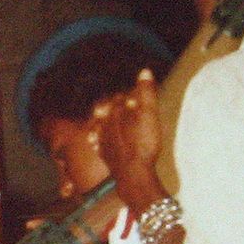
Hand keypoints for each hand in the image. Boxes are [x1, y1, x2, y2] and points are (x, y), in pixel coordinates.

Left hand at [93, 69, 165, 209]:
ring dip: (101, 121)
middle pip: (107, 112)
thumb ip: (146, 93)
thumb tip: (144, 71)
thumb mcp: (149, 115)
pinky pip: (97, 145)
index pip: (118, 99)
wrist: (132, 172)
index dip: (125, 96)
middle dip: (112, 107)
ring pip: (99, 126)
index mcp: (116, 112)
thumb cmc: (143, 142)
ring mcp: (103, 141)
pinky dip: (96, 139)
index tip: (130, 95)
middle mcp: (105, 125)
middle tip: (117, 102)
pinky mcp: (105, 155)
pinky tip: (94, 141)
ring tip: (101, 116)